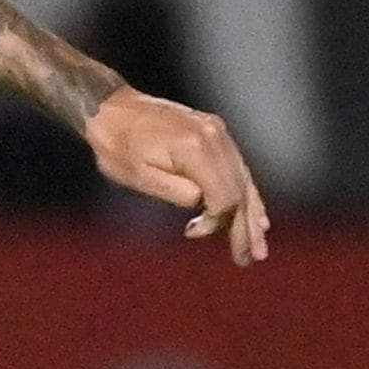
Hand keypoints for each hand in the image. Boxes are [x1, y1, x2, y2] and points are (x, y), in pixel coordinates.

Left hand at [85, 89, 271, 264]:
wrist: (110, 109)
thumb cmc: (118, 146)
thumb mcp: (140, 176)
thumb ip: (179, 193)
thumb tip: (205, 206)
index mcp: (197, 148)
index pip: (223, 196)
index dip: (217, 222)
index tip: (193, 233)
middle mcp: (215, 137)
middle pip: (240, 191)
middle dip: (245, 227)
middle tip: (247, 258)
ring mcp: (218, 133)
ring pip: (244, 181)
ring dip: (252, 215)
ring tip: (258, 246)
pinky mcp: (215, 133)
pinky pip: (238, 168)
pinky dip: (246, 193)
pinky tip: (256, 214)